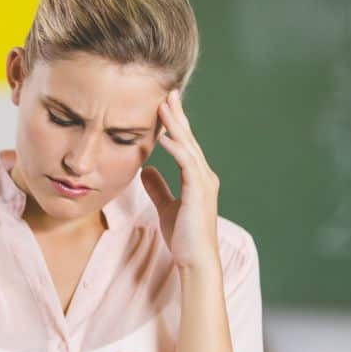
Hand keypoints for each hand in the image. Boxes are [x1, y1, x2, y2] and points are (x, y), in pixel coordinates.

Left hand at [142, 90, 220, 270]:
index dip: (174, 124)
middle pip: (188, 139)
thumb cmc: (182, 236)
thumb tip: (147, 170)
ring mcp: (203, 183)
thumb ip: (158, 187)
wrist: (194, 259)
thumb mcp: (166, 207)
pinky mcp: (199, 192)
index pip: (184, 144)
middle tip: (168, 92)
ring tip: (164, 105)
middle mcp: (203, 175)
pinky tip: (165, 137)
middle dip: (177, 115)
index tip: (163, 105)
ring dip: (176, 125)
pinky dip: (177, 149)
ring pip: (188, 147)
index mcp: (196, 177)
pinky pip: (187, 165)